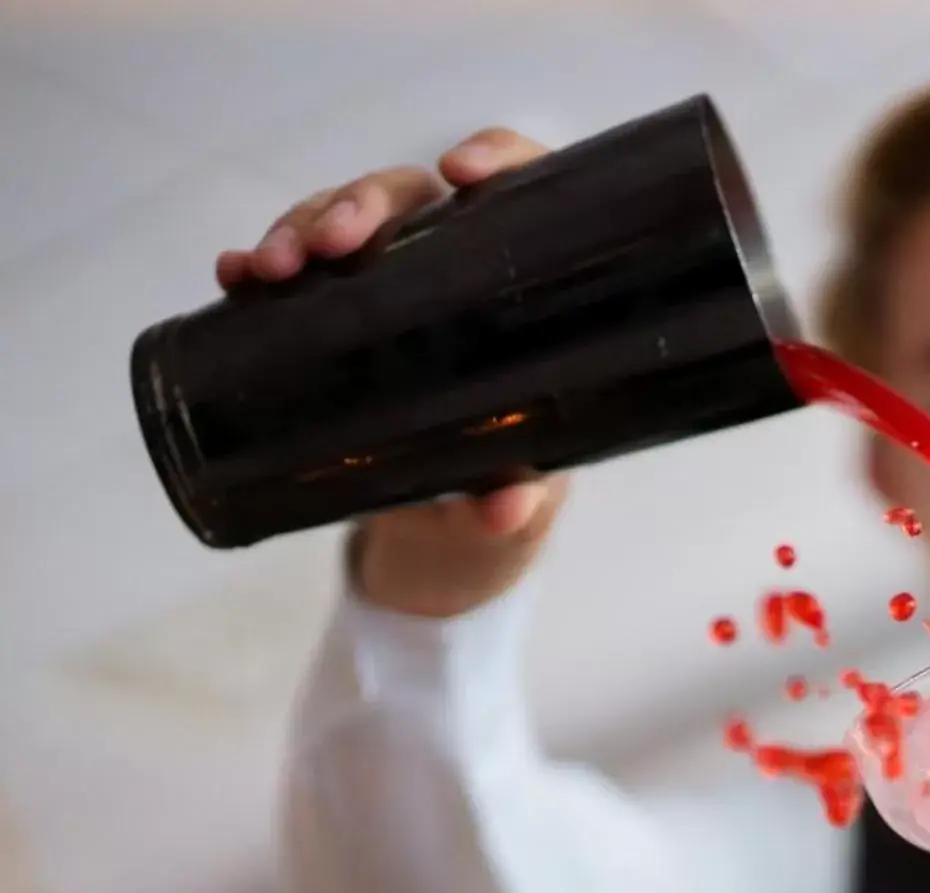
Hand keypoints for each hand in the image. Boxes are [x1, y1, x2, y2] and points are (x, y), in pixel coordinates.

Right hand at [217, 127, 568, 619]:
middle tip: (332, 243)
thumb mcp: (517, 492)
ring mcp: (383, 282)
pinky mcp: (329, 313)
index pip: (518, 191)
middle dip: (360, 205)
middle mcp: (452, 263)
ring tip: (269, 268)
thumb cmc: (509, 480)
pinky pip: (290, 272)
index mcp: (518, 281)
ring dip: (297, 229)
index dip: (494, 158)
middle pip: (409, 197)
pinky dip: (256, 266)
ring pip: (338, 223)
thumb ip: (518, 498)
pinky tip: (232, 275)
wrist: (451, 519)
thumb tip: (505, 510)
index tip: (462, 171)